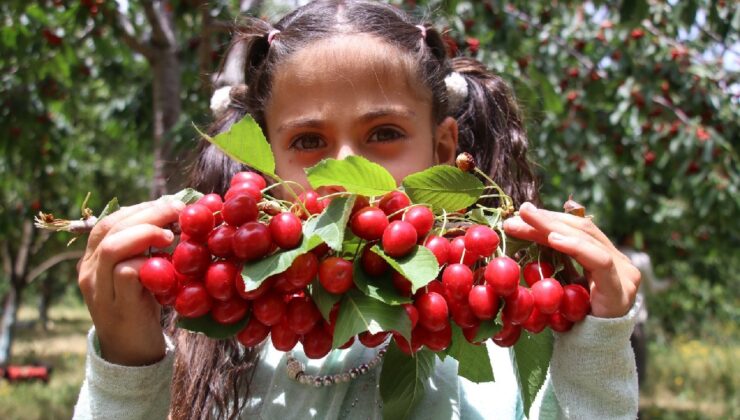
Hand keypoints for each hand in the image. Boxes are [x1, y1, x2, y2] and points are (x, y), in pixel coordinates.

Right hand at [77, 199, 184, 365]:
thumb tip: (175, 212)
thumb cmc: (142, 306)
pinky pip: (127, 273)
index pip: (108, 221)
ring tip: (170, 236)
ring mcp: (100, 289)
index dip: (139, 208)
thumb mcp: (140, 272)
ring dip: (146, 233)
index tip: (168, 204)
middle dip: (147, 214)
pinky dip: (149, 263)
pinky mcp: (117, 306)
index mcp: (93, 259)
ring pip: (113, 247)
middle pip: (111, 228)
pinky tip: (167, 266)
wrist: (132, 353)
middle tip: (178, 212)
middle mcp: (90, 271)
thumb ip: (146, 248)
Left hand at [503, 202, 640, 317]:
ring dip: (553, 227)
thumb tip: (528, 231)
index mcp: (606, 257)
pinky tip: (553, 238)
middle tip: (521, 211)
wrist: (590, 353)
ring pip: (588, 239)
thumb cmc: (571, 319)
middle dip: (548, 219)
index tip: (522, 213)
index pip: (578, 228)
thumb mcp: (560, 283)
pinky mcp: (621, 288)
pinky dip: (574, 246)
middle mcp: (619, 261)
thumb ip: (555, 260)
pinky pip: (598, 260)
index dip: (551, 218)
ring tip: (530, 219)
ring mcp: (624, 273)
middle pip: (581, 229)